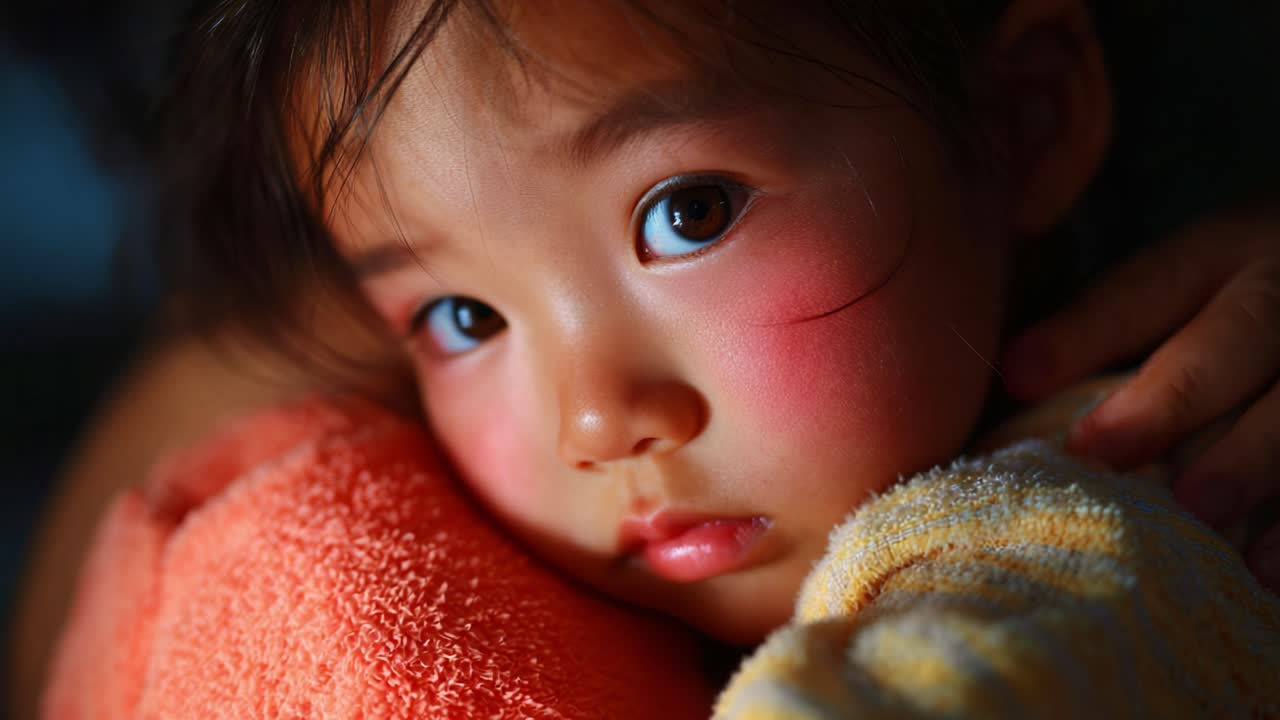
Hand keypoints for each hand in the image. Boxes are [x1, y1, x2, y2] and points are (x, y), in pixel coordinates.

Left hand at [999, 210, 1279, 590]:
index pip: (1151, 284)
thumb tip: (1010, 381)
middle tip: (1107, 452)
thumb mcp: (1199, 279)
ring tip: (1201, 520)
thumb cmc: (1250, 299)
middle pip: (1235, 339)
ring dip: (1252, 465)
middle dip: (1171, 398)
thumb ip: (1115, 324)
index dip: (1087, 331)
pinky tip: (1269, 571)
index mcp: (1227, 251)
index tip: (1016, 376)